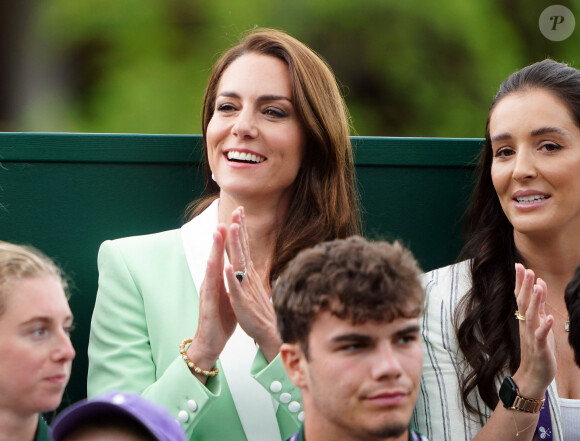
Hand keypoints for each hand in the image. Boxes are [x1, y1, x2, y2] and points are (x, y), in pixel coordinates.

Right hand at [189, 225, 236, 373]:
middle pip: (216, 255)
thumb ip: (234, 280)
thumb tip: (241, 268)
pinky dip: (212, 273)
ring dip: (215, 248)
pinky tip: (214, 261)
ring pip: (211, 266)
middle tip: (225, 217)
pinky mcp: (207, 304)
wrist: (210, 342)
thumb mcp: (231, 295)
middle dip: (221, 236)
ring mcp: (207, 292)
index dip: (230, 238)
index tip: (236, 220)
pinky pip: (210, 287)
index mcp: (219, 279)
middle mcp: (211, 282)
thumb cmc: (221, 318)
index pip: (225, 254)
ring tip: (218, 232)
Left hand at [225, 207, 281, 361]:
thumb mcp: (252, 287)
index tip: (239, 210)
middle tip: (238, 210)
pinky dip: (232, 278)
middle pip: (242, 248)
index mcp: (248, 273)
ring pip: (239, 263)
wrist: (269, 334)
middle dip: (239, 228)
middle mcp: (247, 277)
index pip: (243, 246)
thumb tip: (245, 258)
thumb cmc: (259, 312)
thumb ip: (248, 272)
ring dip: (236, 245)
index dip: (240, 228)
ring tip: (232, 228)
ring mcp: (245, 288)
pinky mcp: (242, 303)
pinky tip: (228, 267)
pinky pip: (236, 289)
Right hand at [512, 263, 555, 398]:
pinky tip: (548, 318)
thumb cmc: (536, 349)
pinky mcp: (540, 347)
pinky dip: (544, 327)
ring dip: (535, 301)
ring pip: (532, 316)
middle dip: (525, 286)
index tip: (519, 265)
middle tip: (526, 269)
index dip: (520, 282)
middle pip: (524, 302)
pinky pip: (541, 336)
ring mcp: (532, 335)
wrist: (532, 375)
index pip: (521, 296)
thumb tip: (539, 284)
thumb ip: (538, 305)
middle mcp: (526, 325)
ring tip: (538, 287)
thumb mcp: (538, 323)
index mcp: (525, 319)